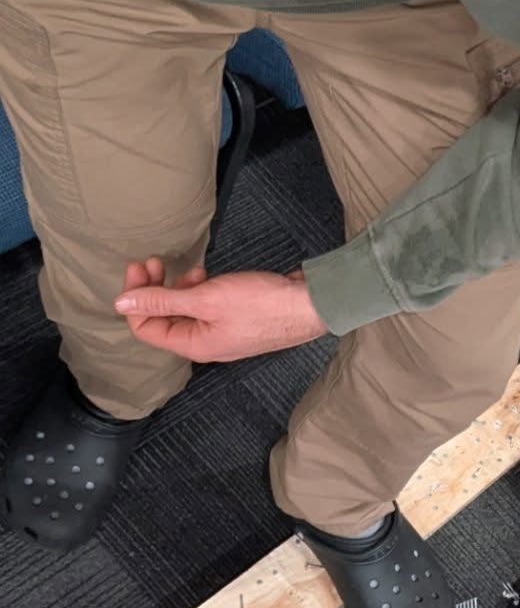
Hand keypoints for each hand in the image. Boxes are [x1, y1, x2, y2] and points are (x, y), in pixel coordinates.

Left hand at [115, 258, 326, 361]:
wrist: (310, 304)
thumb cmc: (263, 304)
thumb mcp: (206, 298)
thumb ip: (161, 300)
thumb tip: (122, 304)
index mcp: (195, 346)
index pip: (146, 329)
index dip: (136, 299)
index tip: (139, 268)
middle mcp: (206, 344)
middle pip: (164, 320)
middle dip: (154, 290)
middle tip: (153, 262)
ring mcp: (223, 333)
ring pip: (185, 312)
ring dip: (177, 288)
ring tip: (189, 269)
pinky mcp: (237, 321)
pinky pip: (205, 309)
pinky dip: (198, 291)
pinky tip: (206, 276)